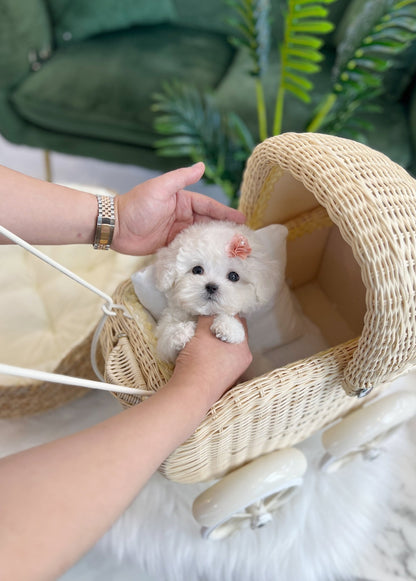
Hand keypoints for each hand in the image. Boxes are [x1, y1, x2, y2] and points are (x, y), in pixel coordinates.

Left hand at [112, 162, 245, 254]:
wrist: (115, 227)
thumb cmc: (136, 205)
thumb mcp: (160, 188)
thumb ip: (181, 178)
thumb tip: (201, 165)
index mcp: (183, 201)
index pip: (209, 207)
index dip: (226, 213)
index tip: (241, 219)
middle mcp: (182, 216)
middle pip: (208, 223)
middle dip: (224, 230)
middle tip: (241, 239)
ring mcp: (177, 232)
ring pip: (201, 237)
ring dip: (214, 243)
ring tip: (231, 251)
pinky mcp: (170, 246)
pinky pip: (189, 249)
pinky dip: (199, 253)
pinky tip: (210, 259)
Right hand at [172, 316, 251, 407]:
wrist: (190, 393)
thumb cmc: (198, 362)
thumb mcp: (203, 333)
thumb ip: (209, 317)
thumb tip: (210, 308)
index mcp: (243, 348)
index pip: (238, 321)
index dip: (224, 312)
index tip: (211, 309)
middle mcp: (242, 360)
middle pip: (232, 335)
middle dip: (219, 327)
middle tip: (204, 322)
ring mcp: (233, 372)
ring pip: (225, 348)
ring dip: (214, 340)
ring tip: (199, 336)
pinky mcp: (222, 380)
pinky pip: (219, 360)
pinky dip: (211, 353)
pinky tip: (199, 352)